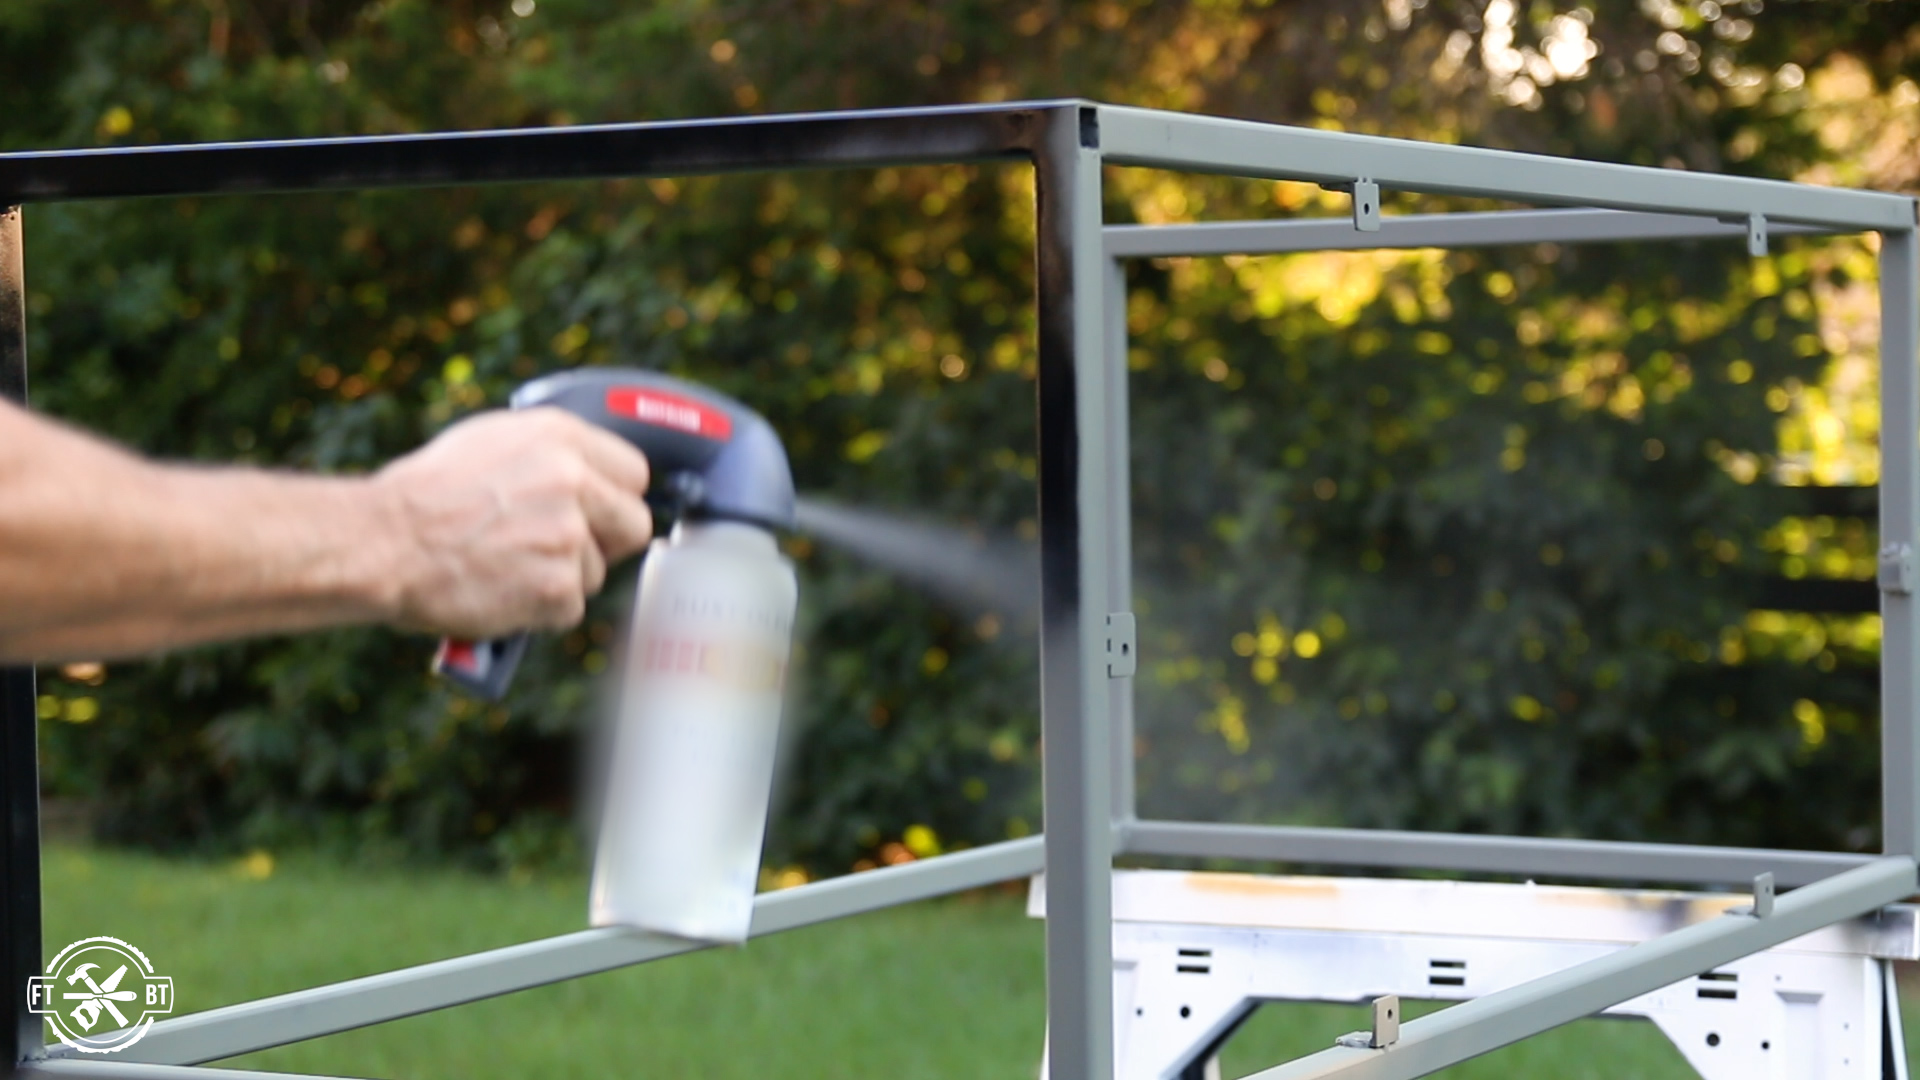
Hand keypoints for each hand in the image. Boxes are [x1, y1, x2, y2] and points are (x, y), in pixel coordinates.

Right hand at [373, 407, 652, 636]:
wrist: (382, 541)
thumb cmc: (424, 495)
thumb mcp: (491, 443)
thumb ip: (549, 457)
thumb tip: (586, 476)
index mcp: (559, 436)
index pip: (634, 472)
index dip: (616, 497)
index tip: (603, 512)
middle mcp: (572, 480)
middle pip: (634, 525)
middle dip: (607, 543)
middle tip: (568, 550)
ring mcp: (568, 535)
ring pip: (595, 572)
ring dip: (560, 579)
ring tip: (507, 567)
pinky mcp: (556, 587)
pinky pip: (568, 608)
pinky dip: (538, 611)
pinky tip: (501, 591)